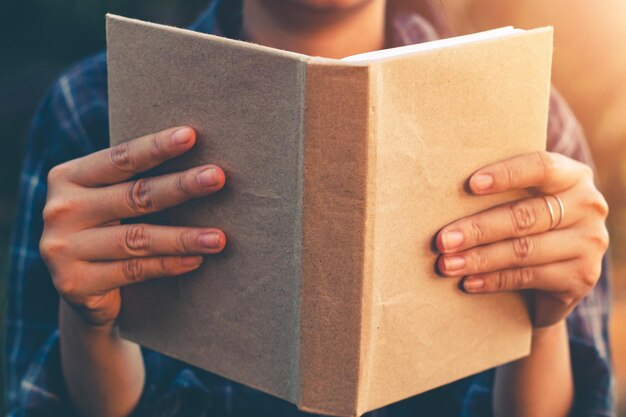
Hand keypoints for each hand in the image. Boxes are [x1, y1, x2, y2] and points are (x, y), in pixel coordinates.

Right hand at [40, 127, 225, 326]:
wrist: (77, 286)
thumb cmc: (107, 228)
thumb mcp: (110, 198)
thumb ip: (136, 180)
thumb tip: (200, 159)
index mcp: (68, 177)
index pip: (119, 158)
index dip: (156, 147)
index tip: (190, 136)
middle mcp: (60, 210)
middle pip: (133, 195)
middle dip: (181, 186)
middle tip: (217, 178)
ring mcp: (63, 249)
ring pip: (137, 238)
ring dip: (183, 237)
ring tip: (218, 237)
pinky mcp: (74, 283)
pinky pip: (134, 270)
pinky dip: (168, 264)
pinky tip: (196, 260)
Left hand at [435, 151, 608, 326]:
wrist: (556, 275)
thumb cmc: (527, 223)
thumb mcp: (522, 199)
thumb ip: (500, 190)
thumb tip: (442, 188)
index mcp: (573, 176)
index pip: (542, 167)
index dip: (507, 174)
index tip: (471, 184)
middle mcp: (588, 206)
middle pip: (525, 215)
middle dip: (478, 228)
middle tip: (443, 240)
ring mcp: (589, 243)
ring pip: (523, 250)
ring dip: (479, 258)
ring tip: (447, 264)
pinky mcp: (582, 277)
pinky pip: (528, 277)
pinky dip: (493, 280)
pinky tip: (469, 282)